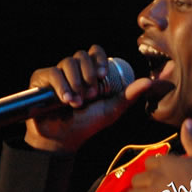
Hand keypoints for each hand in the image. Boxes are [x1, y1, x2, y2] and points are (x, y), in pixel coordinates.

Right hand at [24, 44, 153, 151]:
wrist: (63, 138)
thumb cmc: (88, 124)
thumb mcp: (112, 109)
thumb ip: (130, 95)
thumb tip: (150, 81)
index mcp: (90, 72)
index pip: (95, 52)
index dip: (99, 59)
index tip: (102, 75)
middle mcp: (73, 70)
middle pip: (82, 55)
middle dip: (89, 75)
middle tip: (91, 95)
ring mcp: (57, 73)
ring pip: (68, 62)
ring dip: (76, 82)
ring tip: (78, 102)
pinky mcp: (41, 80)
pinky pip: (52, 73)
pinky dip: (61, 86)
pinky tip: (66, 100)